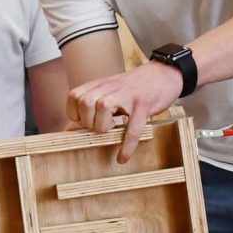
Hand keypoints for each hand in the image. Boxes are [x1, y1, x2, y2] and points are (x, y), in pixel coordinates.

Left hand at [66, 61, 181, 162]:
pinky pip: (132, 128)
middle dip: (87, 120)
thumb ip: (92, 107)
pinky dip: (126, 146)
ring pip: (104, 107)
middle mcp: (111, 87)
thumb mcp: (110, 93)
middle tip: (98, 127)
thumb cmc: (134, 89)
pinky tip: (122, 157)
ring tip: (111, 131)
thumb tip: (68, 132)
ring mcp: (127, 94)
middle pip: (85, 101)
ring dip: (103, 126)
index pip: (74, 96)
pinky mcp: (144, 104)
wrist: (165, 74)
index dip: (74, 113)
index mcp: (100, 85)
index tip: (84, 123)